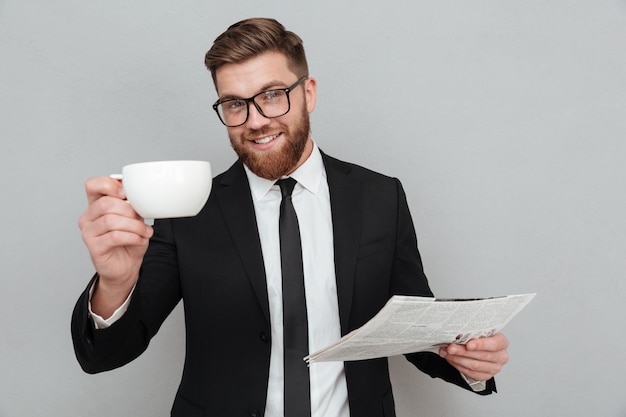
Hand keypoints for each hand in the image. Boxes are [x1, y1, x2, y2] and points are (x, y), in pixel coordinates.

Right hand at [78, 176, 152, 315]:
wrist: (125, 266)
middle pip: (106, 203)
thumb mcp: (134, 218)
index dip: (109, 184)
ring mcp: (88, 232)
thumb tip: (139, 196)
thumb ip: (132, 205)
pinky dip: (132, 237)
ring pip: (111, 220)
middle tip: (142, 218)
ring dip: (134, 226)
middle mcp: (88, 216)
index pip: (93, 185)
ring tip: (145, 232)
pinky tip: (140, 240)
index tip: (126, 193)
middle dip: (130, 210)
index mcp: (96, 204)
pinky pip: (114, 236)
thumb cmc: (129, 240)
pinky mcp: (93, 246)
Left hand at [438, 333, 508, 381]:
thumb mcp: (479, 331)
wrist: (481, 347)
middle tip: (450, 347)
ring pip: (474, 365)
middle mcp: (501, 356)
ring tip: (446, 353)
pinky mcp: (486, 376)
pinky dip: (458, 366)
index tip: (468, 344)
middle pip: (481, 355)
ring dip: (457, 359)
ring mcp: (494, 368)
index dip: (481, 345)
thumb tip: (457, 333)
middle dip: (462, 351)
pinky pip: (471, 373)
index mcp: (502, 342)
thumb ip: (472, 332)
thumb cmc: (480, 338)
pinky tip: (451, 359)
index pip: (494, 344)